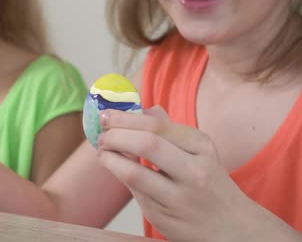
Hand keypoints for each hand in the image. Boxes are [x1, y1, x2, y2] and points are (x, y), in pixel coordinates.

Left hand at [97, 106, 249, 241]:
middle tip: (102, 133)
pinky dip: (119, 175)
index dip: (125, 118)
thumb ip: (169, 130)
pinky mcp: (164, 216)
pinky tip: (114, 167)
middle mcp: (194, 170)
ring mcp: (180, 197)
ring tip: (103, 151)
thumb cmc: (209, 182)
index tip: (106, 115)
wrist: (234, 228)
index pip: (156, 124)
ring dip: (110, 158)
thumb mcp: (199, 151)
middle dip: (116, 135)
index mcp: (201, 146)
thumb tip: (140, 107)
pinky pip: (134, 192)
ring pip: (135, 173)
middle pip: (146, 144)